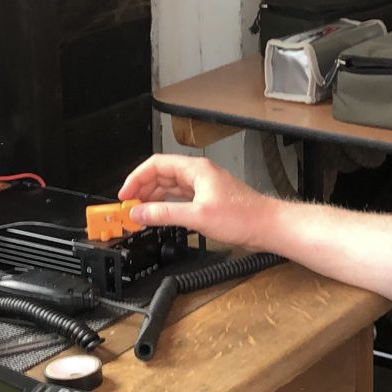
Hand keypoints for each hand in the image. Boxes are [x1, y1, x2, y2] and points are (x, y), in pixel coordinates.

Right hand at [118, 154, 270, 248]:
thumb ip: (165, 214)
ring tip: (139, 213)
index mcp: (196, 169)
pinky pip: (179, 198)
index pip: (157, 165)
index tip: (125, 194)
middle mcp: (199, 175)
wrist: (266, 227)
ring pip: (170, 188)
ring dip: (153, 199)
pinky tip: (159, 216)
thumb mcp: (197, 216)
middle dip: (142, 189)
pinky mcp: (207, 201)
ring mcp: (203, 187)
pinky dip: (166, 206)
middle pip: (161, 175)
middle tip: (129, 206)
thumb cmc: (243, 216)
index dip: (137, 178)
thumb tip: (139, 213)